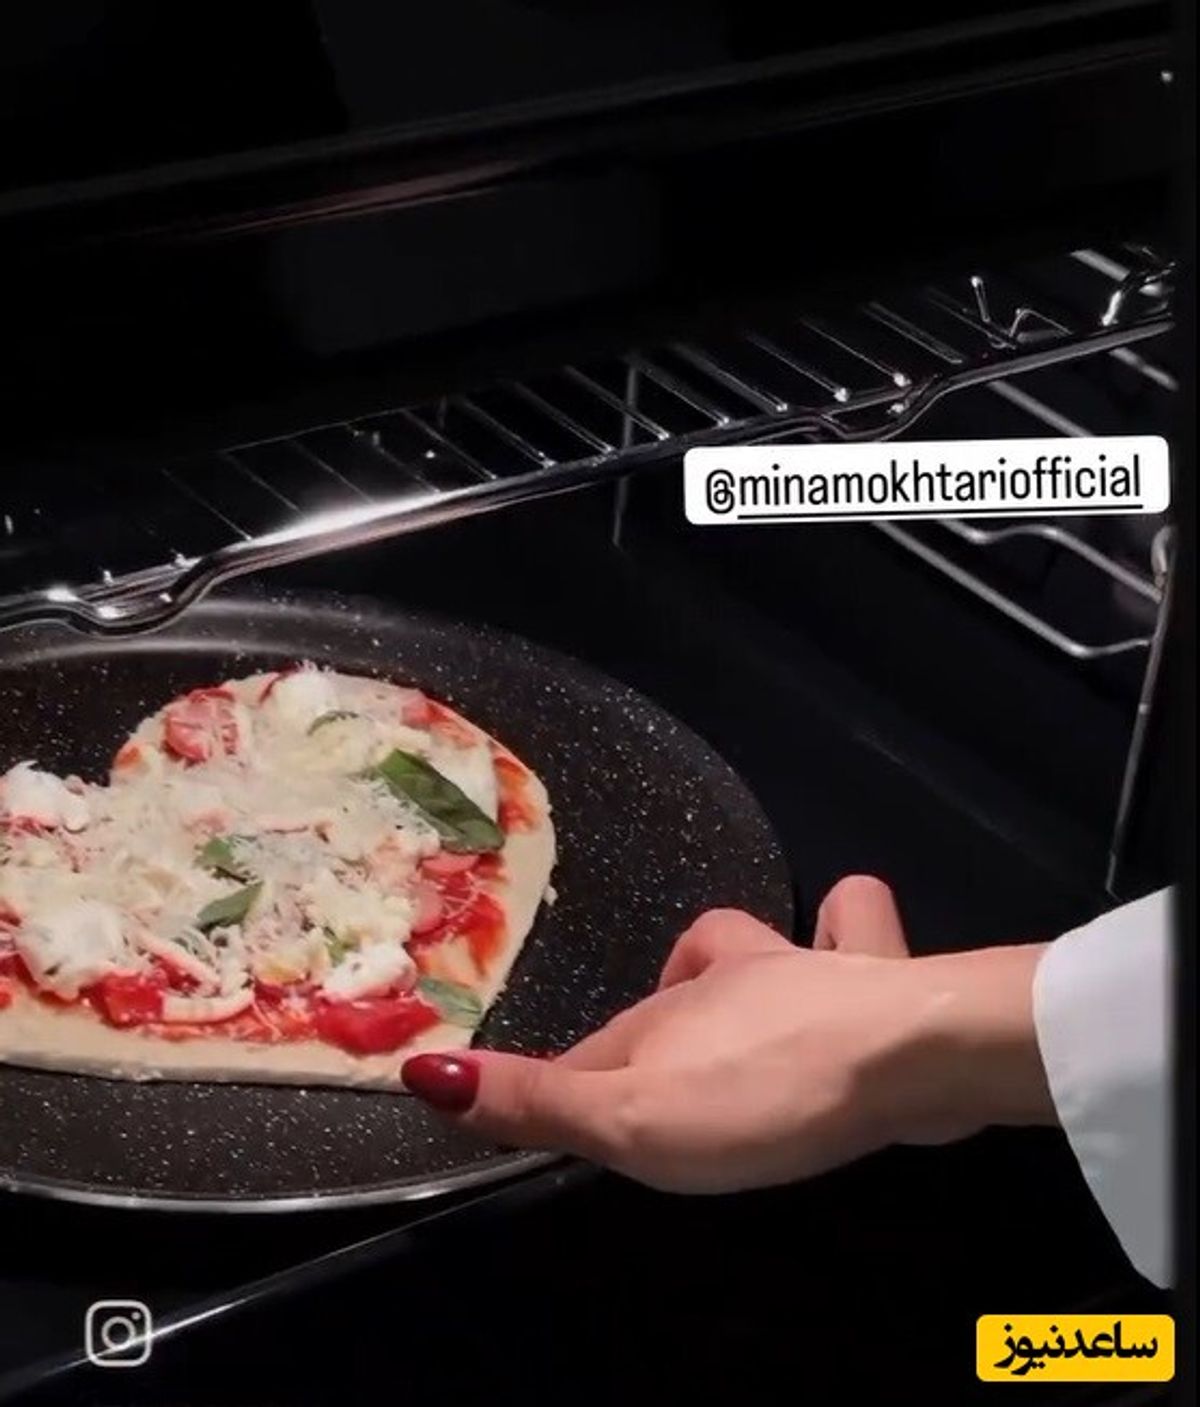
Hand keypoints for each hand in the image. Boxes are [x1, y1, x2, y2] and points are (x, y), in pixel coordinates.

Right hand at [402, 877, 1054, 1191]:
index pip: (593, 1050)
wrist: (907, 1057)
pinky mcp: (880, 982)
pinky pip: (859, 932)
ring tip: (742, 1002)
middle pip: (675, 986)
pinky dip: (846, 934)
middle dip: (660, 1015)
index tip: (557, 1122)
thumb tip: (421, 1072)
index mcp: (667, 1010)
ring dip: (746, 962)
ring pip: (763, 941)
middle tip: (662, 1075)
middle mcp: (731, 974)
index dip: (568, 1085)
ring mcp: (808, 969)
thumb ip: (536, 1099)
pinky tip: (848, 958)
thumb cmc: (761, 1092)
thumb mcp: (631, 1117)